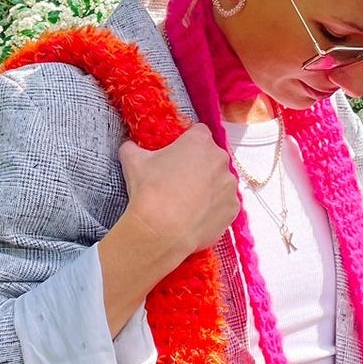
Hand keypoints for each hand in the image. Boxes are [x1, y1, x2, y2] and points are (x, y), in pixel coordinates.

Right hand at [118, 123, 240, 263]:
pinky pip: (224, 204)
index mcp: (200, 141)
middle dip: (199, 165)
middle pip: (211, 157)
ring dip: (208, 187)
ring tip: (187, 202)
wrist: (161, 230)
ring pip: (219, 181)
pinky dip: (213, 208)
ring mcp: (229, 185)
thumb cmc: (149, 190)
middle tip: (179, 181)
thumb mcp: (132, 160)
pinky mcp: (233, 209)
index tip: (176, 155)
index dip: (186, 143)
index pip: (198, 133)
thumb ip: (132, 147)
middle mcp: (220, 160)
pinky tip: (195, 216)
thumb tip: (129, 146)